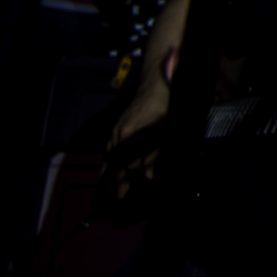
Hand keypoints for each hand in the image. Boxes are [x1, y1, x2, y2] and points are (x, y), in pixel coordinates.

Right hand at [106, 45, 175, 198]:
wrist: (157, 82)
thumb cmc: (165, 107)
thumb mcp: (165, 132)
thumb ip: (155, 155)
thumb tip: (147, 176)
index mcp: (128, 137)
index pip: (122, 165)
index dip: (124, 178)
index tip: (124, 192)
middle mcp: (118, 134)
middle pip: (113, 161)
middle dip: (117, 177)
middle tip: (121, 193)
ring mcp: (117, 128)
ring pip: (111, 153)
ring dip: (114, 168)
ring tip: (119, 183)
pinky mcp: (119, 124)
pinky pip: (111, 145)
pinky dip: (114, 156)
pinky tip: (118, 162)